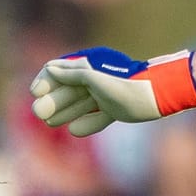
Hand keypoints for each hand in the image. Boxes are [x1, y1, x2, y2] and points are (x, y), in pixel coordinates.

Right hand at [30, 46, 195, 137]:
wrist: (159, 96)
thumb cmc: (127, 85)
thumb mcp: (95, 79)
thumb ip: (73, 75)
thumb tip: (51, 69)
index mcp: (91, 65)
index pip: (61, 70)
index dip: (47, 80)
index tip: (36, 93)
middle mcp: (97, 78)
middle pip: (69, 89)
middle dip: (53, 100)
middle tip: (39, 113)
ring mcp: (107, 94)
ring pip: (82, 104)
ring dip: (65, 112)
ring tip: (50, 123)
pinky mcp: (118, 109)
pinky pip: (98, 116)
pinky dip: (88, 123)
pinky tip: (74, 131)